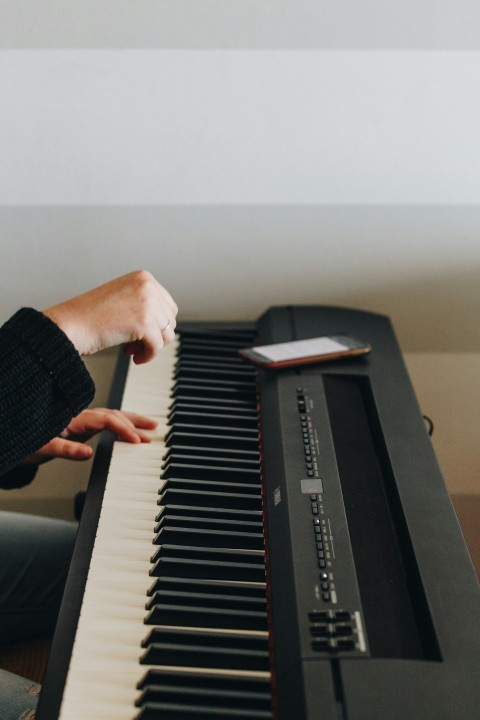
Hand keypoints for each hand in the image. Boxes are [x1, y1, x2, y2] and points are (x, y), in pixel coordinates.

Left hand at [24, 408, 157, 463]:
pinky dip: (123, 425)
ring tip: (151, 427)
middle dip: (136, 422)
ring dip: (133, 421)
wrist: (17, 436)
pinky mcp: (84, 427)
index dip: (123, 428)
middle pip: (115, 414)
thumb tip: (88, 453)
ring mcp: (84, 421)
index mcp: (74, 418)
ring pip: (114, 416)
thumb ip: (66, 449)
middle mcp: (81, 417)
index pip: (107, 419)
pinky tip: (132, 431)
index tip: (137, 440)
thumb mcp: (44, 447)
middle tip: (154, 430)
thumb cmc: (28, 442)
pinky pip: (109, 423)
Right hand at [44, 270, 177, 363]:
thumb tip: (166, 325)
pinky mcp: (144, 322)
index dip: (156, 324)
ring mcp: (147, 303)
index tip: (142, 333)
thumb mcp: (122, 299)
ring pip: (166, 334)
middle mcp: (147, 286)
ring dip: (151, 346)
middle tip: (135, 343)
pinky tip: (134, 357)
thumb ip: (144, 304)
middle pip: (170, 320)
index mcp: (143, 278)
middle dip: (155, 335)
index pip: (167, 305)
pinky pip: (157, 346)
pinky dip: (147, 355)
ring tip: (132, 349)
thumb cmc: (88, 316)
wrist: (69, 325)